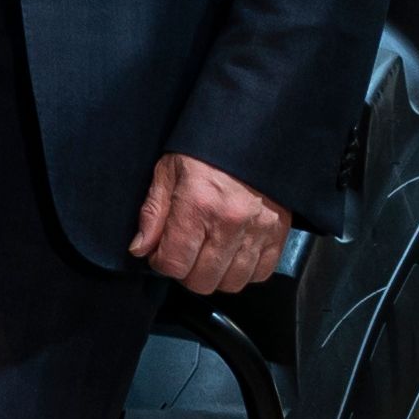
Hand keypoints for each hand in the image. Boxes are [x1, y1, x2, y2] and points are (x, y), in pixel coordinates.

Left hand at [132, 151, 291, 294]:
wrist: (253, 136)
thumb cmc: (205, 152)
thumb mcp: (169, 171)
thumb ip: (153, 213)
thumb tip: (140, 249)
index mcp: (198, 204)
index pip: (174, 264)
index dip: (162, 263)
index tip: (162, 252)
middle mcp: (230, 222)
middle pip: (202, 281)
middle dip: (187, 272)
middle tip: (185, 252)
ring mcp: (258, 230)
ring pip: (232, 283)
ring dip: (216, 275)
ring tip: (208, 254)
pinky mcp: (278, 234)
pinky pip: (260, 274)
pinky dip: (244, 270)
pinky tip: (232, 253)